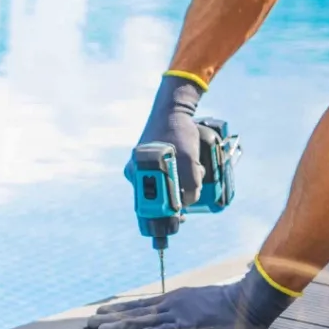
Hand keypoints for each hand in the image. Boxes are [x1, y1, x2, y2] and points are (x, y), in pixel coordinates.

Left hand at [87, 265, 294, 328]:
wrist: (251, 299)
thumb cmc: (233, 303)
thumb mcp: (206, 304)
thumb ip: (192, 309)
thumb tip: (185, 315)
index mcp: (176, 299)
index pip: (141, 305)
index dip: (119, 309)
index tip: (100, 312)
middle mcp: (172, 304)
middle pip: (135, 312)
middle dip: (110, 318)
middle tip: (87, 323)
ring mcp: (180, 315)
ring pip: (143, 322)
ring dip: (118, 328)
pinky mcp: (191, 327)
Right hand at [131, 73, 205, 203]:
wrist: (174, 110)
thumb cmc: (178, 132)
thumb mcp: (189, 160)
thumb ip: (190, 186)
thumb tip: (188, 204)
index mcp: (137, 172)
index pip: (148, 205)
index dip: (164, 214)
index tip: (181, 218)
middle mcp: (135, 172)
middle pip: (155, 198)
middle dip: (176, 197)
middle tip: (191, 190)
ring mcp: (142, 167)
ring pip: (163, 189)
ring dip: (180, 185)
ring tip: (192, 167)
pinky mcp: (150, 163)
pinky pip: (164, 179)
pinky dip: (178, 177)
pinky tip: (188, 165)